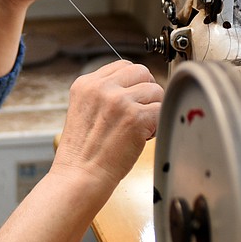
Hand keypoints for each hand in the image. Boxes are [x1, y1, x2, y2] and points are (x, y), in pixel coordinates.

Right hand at [53, 60, 163, 192]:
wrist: (79, 176)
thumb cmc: (82, 152)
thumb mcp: (82, 109)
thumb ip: (103, 94)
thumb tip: (134, 87)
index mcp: (86, 84)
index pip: (122, 66)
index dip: (133, 82)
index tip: (134, 97)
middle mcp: (102, 88)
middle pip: (141, 72)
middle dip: (146, 91)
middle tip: (141, 111)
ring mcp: (119, 101)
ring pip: (155, 90)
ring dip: (153, 108)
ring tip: (141, 127)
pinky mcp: (135, 117)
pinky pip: (160, 110)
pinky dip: (157, 124)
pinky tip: (144, 136)